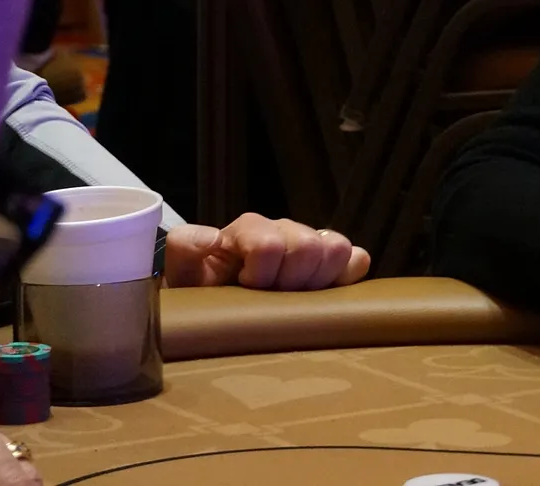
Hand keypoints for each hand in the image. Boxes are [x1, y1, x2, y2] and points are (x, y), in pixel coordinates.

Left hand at [163, 214, 370, 290]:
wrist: (218, 310)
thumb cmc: (201, 294)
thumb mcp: (183, 274)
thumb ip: (186, 248)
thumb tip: (212, 237)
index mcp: (250, 229)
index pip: (271, 244)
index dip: (261, 274)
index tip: (246, 290)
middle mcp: (284, 229)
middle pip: (309, 245)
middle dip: (291, 280)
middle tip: (271, 298)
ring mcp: (312, 243)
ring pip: (338, 248)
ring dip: (318, 279)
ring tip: (294, 299)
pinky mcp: (334, 262)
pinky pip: (357, 259)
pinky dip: (346, 276)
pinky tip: (322, 294)